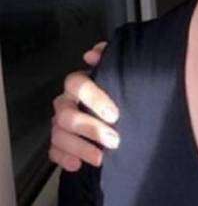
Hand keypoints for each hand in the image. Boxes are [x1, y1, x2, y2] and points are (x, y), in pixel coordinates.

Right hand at [49, 42, 119, 171]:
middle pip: (66, 115)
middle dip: (90, 129)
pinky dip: (64, 159)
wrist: (120, 112)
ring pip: (59, 135)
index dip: (93, 98)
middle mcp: (65, 102)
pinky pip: (53, 151)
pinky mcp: (60, 143)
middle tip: (114, 140)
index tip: (114, 115)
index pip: (76, 84)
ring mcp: (60, 123)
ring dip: (79, 148)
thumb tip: (93, 54)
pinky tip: (78, 165)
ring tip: (100, 158)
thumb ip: (109, 58)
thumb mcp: (121, 72)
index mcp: (78, 84)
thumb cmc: (118, 89)